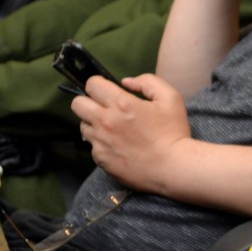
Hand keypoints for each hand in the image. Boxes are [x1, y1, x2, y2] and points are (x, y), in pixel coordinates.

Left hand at [70, 72, 190, 193]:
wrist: (173, 168)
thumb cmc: (174, 132)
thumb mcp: (170, 98)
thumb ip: (147, 82)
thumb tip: (126, 82)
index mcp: (121, 104)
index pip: (91, 84)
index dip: (100, 84)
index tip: (108, 91)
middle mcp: (105, 121)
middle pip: (77, 104)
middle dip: (88, 102)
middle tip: (104, 108)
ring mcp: (101, 142)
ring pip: (82, 125)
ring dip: (93, 124)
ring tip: (112, 129)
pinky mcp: (101, 159)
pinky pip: (92, 146)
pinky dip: (101, 144)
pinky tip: (118, 146)